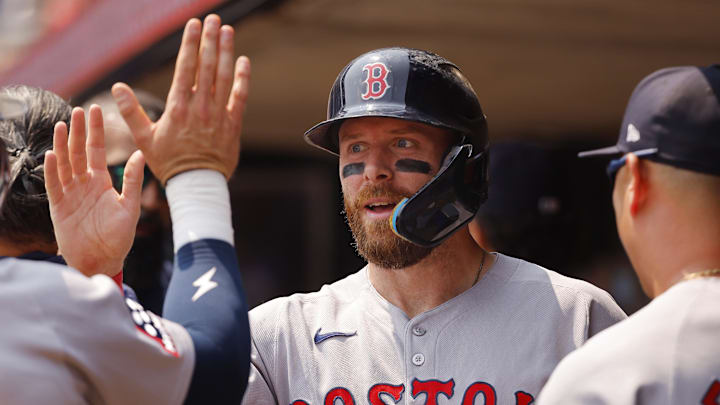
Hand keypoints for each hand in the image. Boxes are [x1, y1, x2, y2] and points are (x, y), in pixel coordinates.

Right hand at [44, 106, 143, 276]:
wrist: (102, 260)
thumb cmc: (119, 237)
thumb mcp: (130, 207)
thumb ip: (133, 181)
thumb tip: (140, 154)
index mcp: (102, 181)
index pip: (97, 149)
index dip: (95, 130)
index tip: (94, 109)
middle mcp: (84, 184)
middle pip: (78, 152)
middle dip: (77, 131)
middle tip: (77, 110)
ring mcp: (70, 194)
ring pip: (64, 164)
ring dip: (62, 145)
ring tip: (61, 126)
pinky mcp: (58, 207)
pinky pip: (54, 185)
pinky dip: (52, 171)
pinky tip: (52, 155)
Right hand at [111, 14, 250, 183]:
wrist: (196, 185)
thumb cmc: (169, 162)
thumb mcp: (145, 138)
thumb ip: (131, 111)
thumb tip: (117, 87)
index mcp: (177, 107)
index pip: (185, 67)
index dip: (191, 44)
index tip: (194, 25)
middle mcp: (199, 107)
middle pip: (206, 66)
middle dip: (210, 40)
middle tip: (213, 19)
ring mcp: (218, 115)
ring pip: (224, 77)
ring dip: (226, 52)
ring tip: (228, 31)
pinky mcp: (233, 124)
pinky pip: (240, 97)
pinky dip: (242, 78)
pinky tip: (244, 62)